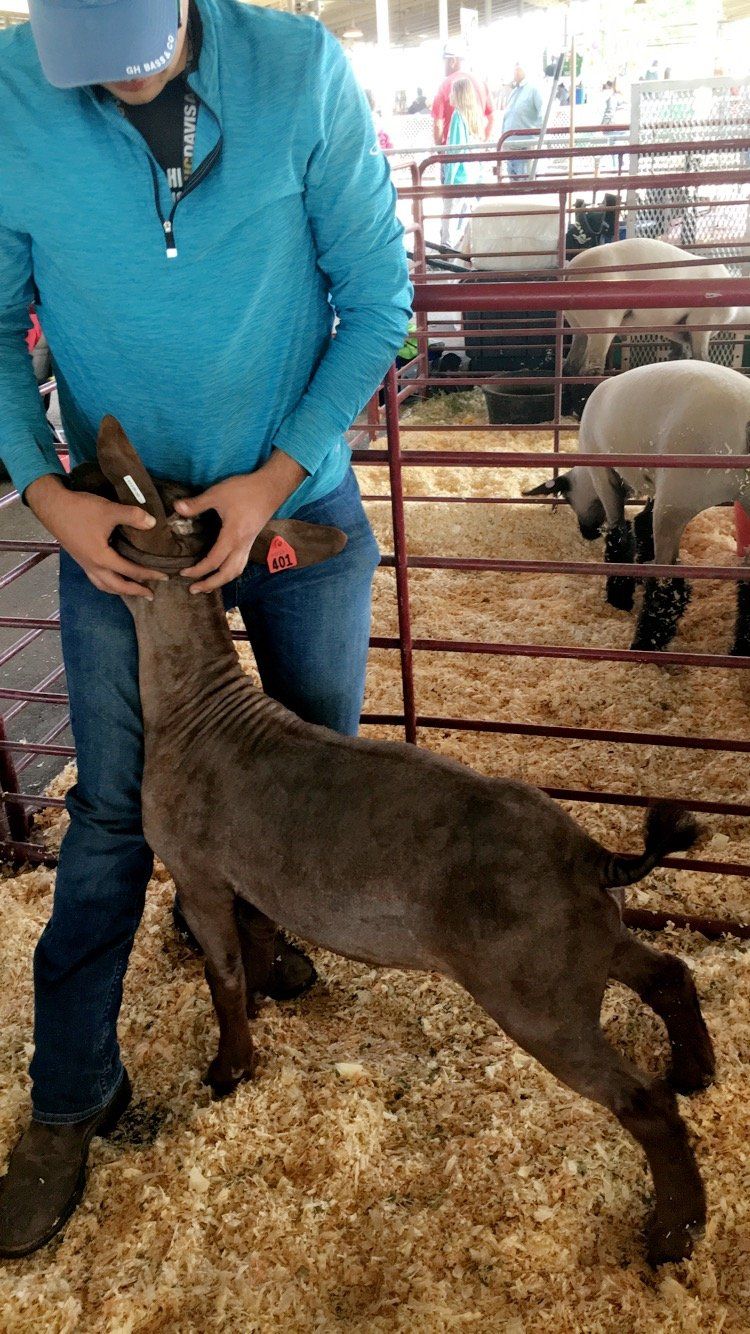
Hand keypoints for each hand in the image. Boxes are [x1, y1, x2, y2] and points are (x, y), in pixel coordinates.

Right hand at [26, 474, 166, 598]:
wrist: (52, 505)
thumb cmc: (81, 509)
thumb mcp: (109, 510)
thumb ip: (133, 516)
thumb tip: (154, 523)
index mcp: (102, 558)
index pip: (131, 571)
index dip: (149, 574)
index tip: (164, 576)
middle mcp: (93, 566)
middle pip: (117, 587)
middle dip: (135, 591)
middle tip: (151, 594)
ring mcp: (84, 564)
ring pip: (104, 585)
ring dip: (120, 590)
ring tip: (133, 590)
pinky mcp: (79, 558)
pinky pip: (96, 578)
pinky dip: (107, 583)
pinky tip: (112, 577)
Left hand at [174, 451, 305, 593]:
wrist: (271, 487)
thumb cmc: (245, 490)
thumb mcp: (218, 493)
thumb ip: (197, 504)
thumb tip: (176, 508)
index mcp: (232, 536)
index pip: (213, 561)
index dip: (197, 570)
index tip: (183, 573)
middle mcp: (241, 545)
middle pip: (227, 574)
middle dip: (210, 584)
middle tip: (194, 589)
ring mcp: (248, 545)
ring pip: (236, 571)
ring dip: (221, 581)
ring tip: (207, 585)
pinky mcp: (251, 541)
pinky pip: (241, 564)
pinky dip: (230, 572)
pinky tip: (222, 570)